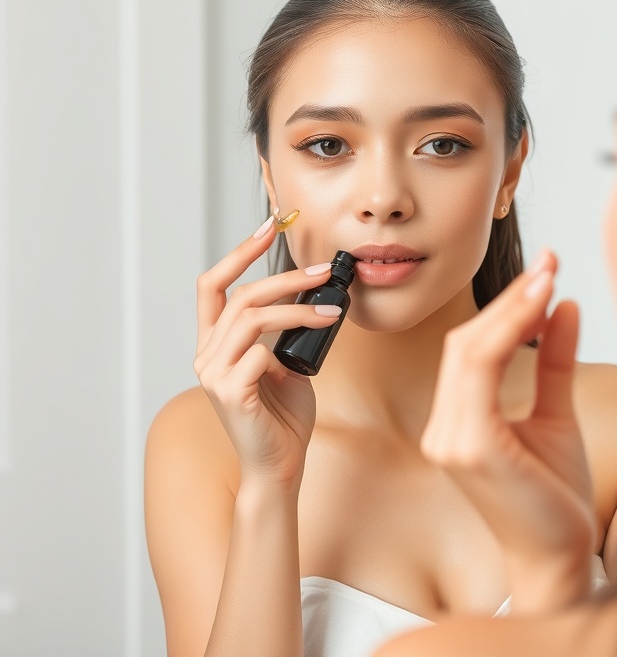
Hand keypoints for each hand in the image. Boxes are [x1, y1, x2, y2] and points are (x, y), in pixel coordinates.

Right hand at [193, 216, 340, 491]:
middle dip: (285, 278)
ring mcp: (213, 375)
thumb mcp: (286, 366)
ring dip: (297, 309)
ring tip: (334, 311)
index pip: (213, 287)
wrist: (280, 465)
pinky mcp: (229, 394)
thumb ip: (284, 337)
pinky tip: (307, 355)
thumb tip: (313, 303)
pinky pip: (256, 354)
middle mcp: (207, 356)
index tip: (268, 227)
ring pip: (251, 319)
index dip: (238, 253)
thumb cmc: (283, 418)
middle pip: (240, 297)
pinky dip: (285, 346)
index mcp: (216, 345)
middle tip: (323, 271)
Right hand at [421, 249, 596, 611]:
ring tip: (547, 279)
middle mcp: (445, 431)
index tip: (543, 271)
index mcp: (458, 424)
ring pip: (469, 353)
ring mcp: (451, 441)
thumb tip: (563, 305)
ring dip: (509, 310)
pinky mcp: (471, 450)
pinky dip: (508, 336)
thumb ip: (554, 361)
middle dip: (508, 300)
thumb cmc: (554, 499)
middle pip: (465, 344)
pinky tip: (540, 311)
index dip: (504, 305)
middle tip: (548, 265)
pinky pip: (480, 377)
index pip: (470, 349)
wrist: (561, 560)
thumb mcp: (556, 416)